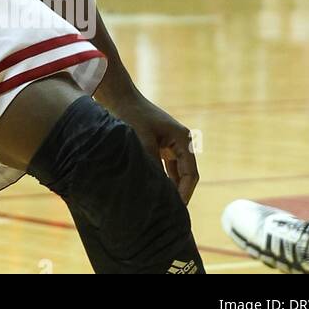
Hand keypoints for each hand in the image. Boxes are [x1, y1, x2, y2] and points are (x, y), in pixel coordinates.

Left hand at [99, 87, 199, 203]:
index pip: (190, 174)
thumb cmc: (131, 115)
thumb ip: (152, 167)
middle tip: (170, 212)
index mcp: (182, 140)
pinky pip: (165, 167)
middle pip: (185, 175)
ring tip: (162, 206)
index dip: (185, 193)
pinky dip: (161, 178)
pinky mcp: (158, 145)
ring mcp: (170, 143)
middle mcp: (180, 142)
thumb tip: (155, 191)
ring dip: (169, 187)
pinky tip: (153, 191)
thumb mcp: (142, 143)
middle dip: (178, 192)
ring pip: (174, 172)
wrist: (118, 96)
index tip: (176, 208)